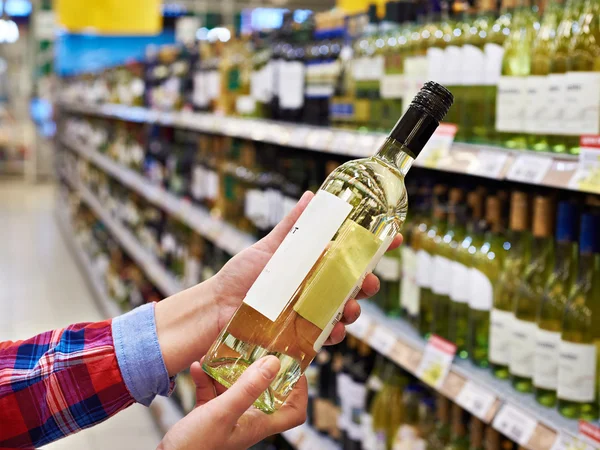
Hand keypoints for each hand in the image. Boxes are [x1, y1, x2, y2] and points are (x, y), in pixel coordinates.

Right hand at [158, 357, 305, 449]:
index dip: (299, 391)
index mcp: (257, 424)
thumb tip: (274, 363)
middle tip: (257, 349)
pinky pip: (212, 393)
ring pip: (236, 389)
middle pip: (265, 393)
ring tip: (220, 354)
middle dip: (260, 370)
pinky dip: (206, 379)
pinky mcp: (207, 417)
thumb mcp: (223, 412)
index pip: (293, 412)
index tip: (292, 367)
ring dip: (227, 371)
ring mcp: (227, 419)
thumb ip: (248, 388)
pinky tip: (197, 367)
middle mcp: (246, 421)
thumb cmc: (194, 449)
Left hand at [211, 191, 402, 344]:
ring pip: (345, 311)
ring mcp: (311, 312)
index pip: (351, 255)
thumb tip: (312, 195)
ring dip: (354, 310)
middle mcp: (317, 288)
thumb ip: (292, 226)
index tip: (393, 237)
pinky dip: (333, 334)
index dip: (375, 248)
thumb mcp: (269, 247)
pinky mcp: (303, 334)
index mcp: (314, 264)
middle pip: (354, 285)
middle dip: (368, 283)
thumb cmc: (242, 275)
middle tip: (369, 280)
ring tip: (349, 308)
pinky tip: (333, 330)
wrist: (217, 307)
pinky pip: (326, 336)